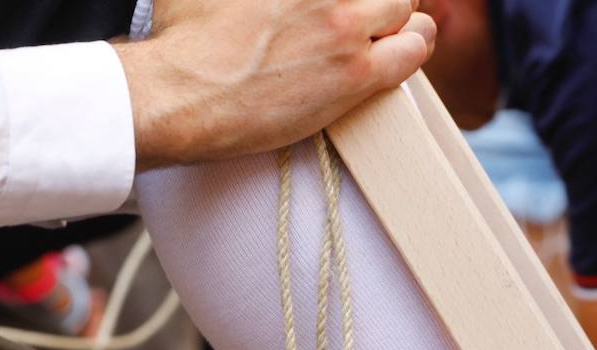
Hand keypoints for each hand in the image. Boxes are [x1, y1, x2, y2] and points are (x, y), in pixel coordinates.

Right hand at [117, 0, 436, 167]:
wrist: (182, 94)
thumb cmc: (185, 41)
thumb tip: (253, 0)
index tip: (352, 3)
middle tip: (376, 10)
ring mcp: (344, 24)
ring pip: (406, 7)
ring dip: (404, 19)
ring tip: (393, 32)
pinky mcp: (356, 72)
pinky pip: (413, 49)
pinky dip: (413, 47)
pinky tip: (398, 53)